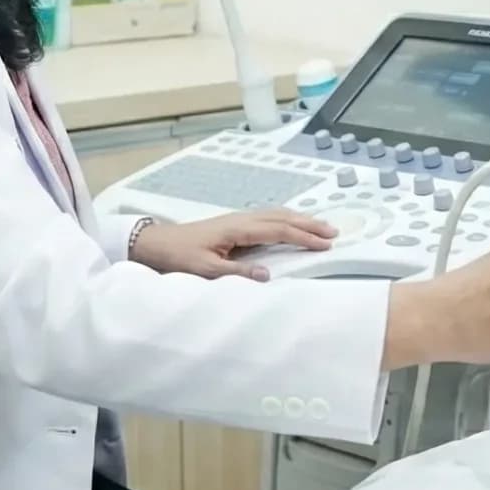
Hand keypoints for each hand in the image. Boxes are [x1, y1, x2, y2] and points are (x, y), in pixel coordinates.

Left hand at [130, 211, 333, 279]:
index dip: (303, 237)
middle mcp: (240, 219)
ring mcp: (237, 219)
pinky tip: (291, 222)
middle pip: (282, 218)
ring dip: (300, 219)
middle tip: (334, 231)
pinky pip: (267, 217)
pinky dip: (286, 218)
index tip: (325, 243)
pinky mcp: (234, 224)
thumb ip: (237, 273)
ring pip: (276, 214)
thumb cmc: (178, 256)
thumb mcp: (205, 270)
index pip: (278, 231)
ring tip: (321, 225)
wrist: (155, 243)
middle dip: (309, 224)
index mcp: (237, 229)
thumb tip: (268, 275)